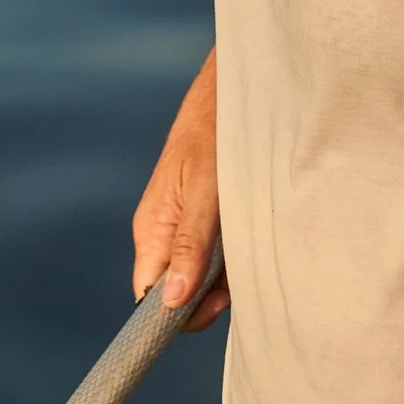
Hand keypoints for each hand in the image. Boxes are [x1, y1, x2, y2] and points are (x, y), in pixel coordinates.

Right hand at [131, 48, 228, 330]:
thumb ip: (190, 246)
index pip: (149, 294)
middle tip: (238, 278)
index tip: (208, 308)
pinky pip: (218, 253)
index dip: (174, 312)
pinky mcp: (209, 218)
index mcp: (152, 228)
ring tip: (250, 246)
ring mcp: (187, 226)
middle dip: (209, 295)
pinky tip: (254, 237)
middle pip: (178, 289)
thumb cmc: (215, 135)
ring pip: (202, 274)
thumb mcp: (205, 193)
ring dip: (228, 274)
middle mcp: (165, 232)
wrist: (236, 92)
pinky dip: (237, 254)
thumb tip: (171, 301)